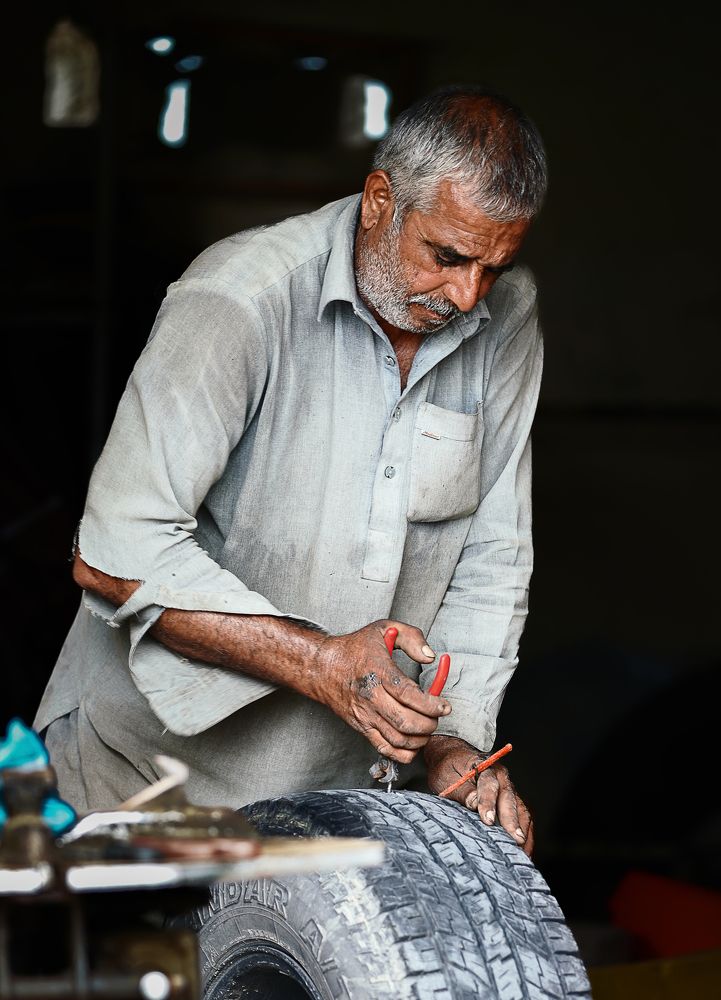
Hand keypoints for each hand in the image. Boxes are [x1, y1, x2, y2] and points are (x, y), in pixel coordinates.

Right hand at [311, 621, 451, 763]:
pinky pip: (384, 749)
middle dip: (430, 723)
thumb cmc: (356, 648)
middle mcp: (371, 697)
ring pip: (398, 739)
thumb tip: (430, 657)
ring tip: (428, 727)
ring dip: (420, 739)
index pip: (408, 694)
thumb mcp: (384, 628)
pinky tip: (413, 743)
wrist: (323, 667)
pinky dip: (404, 753)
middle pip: (406, 721)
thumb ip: (412, 638)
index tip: (444, 706)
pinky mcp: (361, 727)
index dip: (431, 704)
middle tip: (438, 715)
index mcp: (378, 671)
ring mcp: (365, 715)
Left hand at [424, 735, 533, 855]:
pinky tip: (524, 851)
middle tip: (515, 841)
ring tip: (521, 852)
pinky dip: (526, 834)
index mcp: (484, 767)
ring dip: (522, 831)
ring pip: (521, 810)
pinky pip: (523, 818)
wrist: (453, 757)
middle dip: (512, 822)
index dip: (488, 803)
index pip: (488, 785)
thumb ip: (461, 791)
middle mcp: (501, 778)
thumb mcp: (446, 776)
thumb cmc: (448, 768)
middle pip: (509, 800)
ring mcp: (508, 790)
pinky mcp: (511, 802)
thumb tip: (474, 804)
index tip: (488, 821)